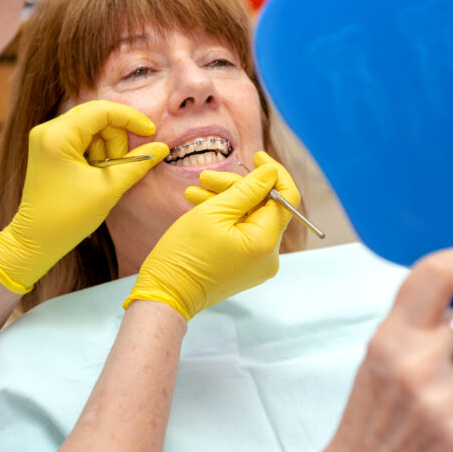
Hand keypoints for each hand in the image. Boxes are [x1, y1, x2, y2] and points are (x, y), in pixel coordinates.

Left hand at [0, 101, 167, 293]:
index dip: (131, 119)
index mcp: (57, 136)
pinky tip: (95, 173)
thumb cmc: (69, 216)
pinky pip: (83, 138)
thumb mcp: (109, 188)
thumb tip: (162, 148)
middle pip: (97, 116)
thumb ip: (137, 164)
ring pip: (92, 127)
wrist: (37, 239)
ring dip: (107, 148)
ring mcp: (47, 138)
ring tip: (102, 175)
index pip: (102, 111)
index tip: (151, 133)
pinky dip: (97, 152)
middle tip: (119, 166)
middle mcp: (48, 130)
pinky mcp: (50, 148)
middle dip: (116, 138)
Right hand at [123, 152, 297, 319]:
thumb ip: (247, 189)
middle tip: (206, 177)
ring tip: (195, 191)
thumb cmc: (184, 254)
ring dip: (226, 200)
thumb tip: (271, 173)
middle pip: (264, 207)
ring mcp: (257, 263)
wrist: (166, 294)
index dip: (274, 173)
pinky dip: (225, 218)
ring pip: (250, 218)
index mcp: (265, 241)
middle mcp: (268, 255)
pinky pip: (242, 233)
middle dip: (237, 187)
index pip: (287, 198)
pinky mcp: (245, 267)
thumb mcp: (214, 212)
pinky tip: (199, 205)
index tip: (257, 157)